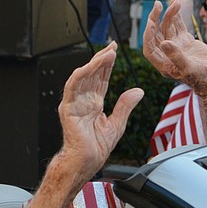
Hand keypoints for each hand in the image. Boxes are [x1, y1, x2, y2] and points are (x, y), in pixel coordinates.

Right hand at [57, 42, 143, 173]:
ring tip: (107, 54)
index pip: (101, 79)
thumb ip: (125, 106)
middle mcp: (83, 100)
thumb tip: (138, 91)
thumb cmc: (96, 148)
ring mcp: (74, 103)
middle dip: (102, 59)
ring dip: (94, 63)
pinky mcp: (68, 108)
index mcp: (93, 103)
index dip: (107, 65)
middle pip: (92, 74)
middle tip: (112, 45)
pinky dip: (82, 74)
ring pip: (83, 76)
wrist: (86, 162)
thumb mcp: (117, 124)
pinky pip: (73, 87)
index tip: (115, 51)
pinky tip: (91, 66)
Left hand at [142, 0, 206, 93]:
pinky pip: (178, 26)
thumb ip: (176, 57)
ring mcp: (177, 47)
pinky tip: (175, 3)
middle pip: (156, 34)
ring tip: (174, 2)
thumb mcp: (189, 69)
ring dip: (169, 14)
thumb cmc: (204, 80)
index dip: (148, 34)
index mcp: (164, 65)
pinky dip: (176, 15)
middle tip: (158, 5)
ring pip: (168, 27)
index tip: (151, 21)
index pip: (150, 47)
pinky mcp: (187, 42)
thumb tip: (164, 43)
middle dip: (156, 19)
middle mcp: (167, 55)